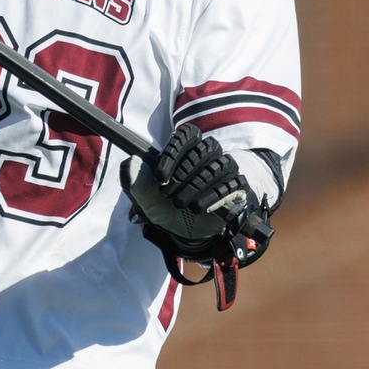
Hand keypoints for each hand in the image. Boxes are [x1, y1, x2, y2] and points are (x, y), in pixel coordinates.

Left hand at [124, 125, 254, 257]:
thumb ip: (136, 182)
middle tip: (168, 194)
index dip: (173, 153)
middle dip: (182, 173)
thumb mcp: (147, 200)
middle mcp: (209, 156)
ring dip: (195, 186)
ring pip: (217, 166)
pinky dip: (213, 197)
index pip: (186, 136)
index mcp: (186, 151)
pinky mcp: (237, 187)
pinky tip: (198, 208)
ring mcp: (225, 170)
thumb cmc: (168, 209)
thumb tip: (131, 161)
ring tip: (181, 204)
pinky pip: (231, 184)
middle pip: (202, 149)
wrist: (188, 233)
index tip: (160, 176)